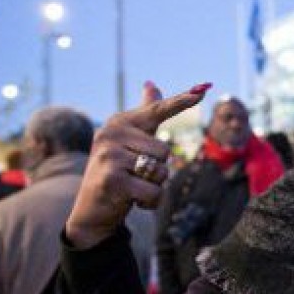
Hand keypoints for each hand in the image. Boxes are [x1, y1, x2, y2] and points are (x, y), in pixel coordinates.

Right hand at [65, 81, 210, 247]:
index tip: (203, 90)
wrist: (91, 209)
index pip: (157, 110)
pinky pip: (154, 191)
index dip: (182, 102)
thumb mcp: (131, 141)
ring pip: (161, 171)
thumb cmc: (118, 171)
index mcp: (120, 122)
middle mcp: (111, 133)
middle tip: (135, 175)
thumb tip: (151, 84)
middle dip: (158, 169)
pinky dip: (151, 202)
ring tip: (132, 187)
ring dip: (154, 186)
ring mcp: (110, 156)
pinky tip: (132, 201)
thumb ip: (145, 114)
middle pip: (165, 151)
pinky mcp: (112, 179)